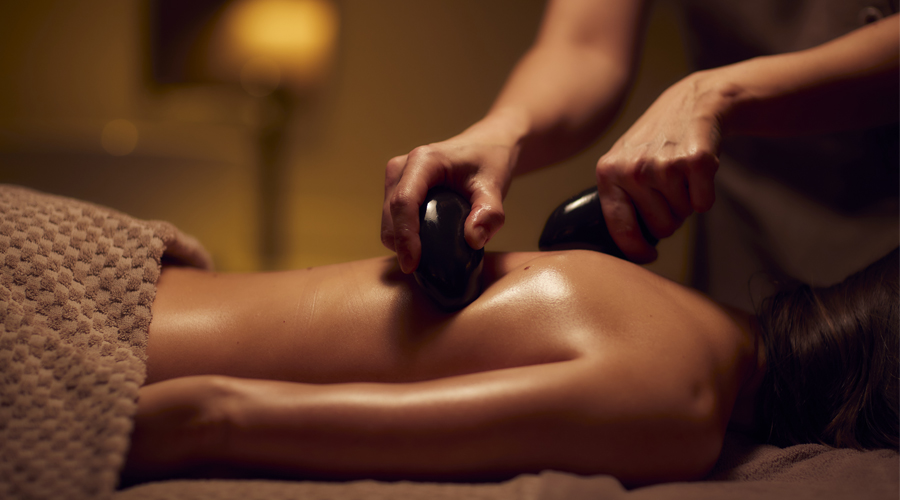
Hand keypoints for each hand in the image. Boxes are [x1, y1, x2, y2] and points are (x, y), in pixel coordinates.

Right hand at [382, 128, 515, 273]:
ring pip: (388, 220)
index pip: (404, 202)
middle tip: (427, 269)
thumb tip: (473, 240)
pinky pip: (393, 219)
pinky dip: (405, 236)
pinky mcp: (396, 188)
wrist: (484, 147)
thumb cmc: (489, 161)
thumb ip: (490, 213)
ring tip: (432, 254)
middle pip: (390, 215)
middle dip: (402, 245)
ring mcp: (396, 177)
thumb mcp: (495, 186)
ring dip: (403, 242)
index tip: (412, 264)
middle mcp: (402, 167)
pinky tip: (428, 243)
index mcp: (423, 161)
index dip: (405, 236)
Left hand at [595, 72, 722, 262]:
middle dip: (669, 217)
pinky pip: (704, 205)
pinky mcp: (696, 162)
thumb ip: (617, 197)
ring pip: (682, 216)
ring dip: (686, 202)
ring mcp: (664, 165)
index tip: (647, 255)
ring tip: (680, 174)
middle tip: (669, 190)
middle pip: (661, 228)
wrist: (692, 103)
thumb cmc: (654, 141)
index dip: (636, 249)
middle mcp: (633, 169)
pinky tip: (696, 172)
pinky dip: (705, 195)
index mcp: (609, 172)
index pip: (620, 227)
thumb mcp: (622, 162)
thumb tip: (624, 245)